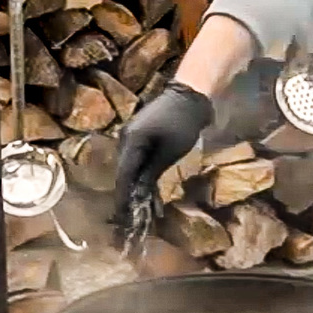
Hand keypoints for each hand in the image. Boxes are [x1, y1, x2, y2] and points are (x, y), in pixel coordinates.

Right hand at [113, 83, 214, 220]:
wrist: (190, 96)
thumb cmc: (183, 123)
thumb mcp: (169, 153)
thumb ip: (151, 174)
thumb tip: (138, 194)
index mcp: (130, 142)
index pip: (123, 176)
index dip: (122, 197)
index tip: (121, 216)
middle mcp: (125, 139)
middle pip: (124, 172)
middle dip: (128, 195)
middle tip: (131, 216)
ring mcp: (131, 135)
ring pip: (131, 167)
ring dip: (137, 186)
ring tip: (142, 208)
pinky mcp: (140, 135)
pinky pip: (138, 159)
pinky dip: (143, 174)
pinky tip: (149, 189)